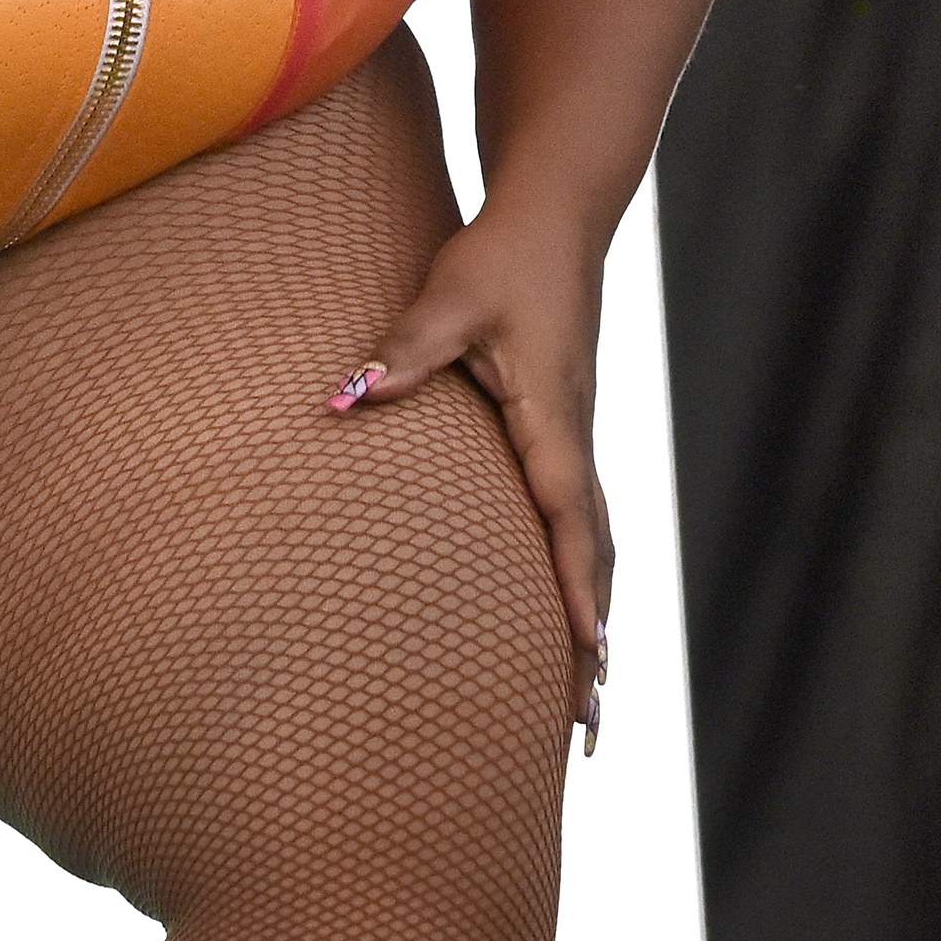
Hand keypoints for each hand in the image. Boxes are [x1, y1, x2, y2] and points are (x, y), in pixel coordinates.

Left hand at [326, 201, 612, 738]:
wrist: (556, 215)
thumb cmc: (500, 255)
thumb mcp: (449, 297)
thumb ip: (403, 351)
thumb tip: (344, 396)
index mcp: (553, 414)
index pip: (569, 515)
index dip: (578, 586)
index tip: (591, 654)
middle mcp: (574, 434)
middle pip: (596, 553)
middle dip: (594, 640)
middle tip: (590, 725)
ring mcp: (576, 432)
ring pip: (596, 541)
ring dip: (595, 614)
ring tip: (591, 696)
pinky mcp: (567, 424)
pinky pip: (582, 515)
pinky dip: (586, 570)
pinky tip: (577, 603)